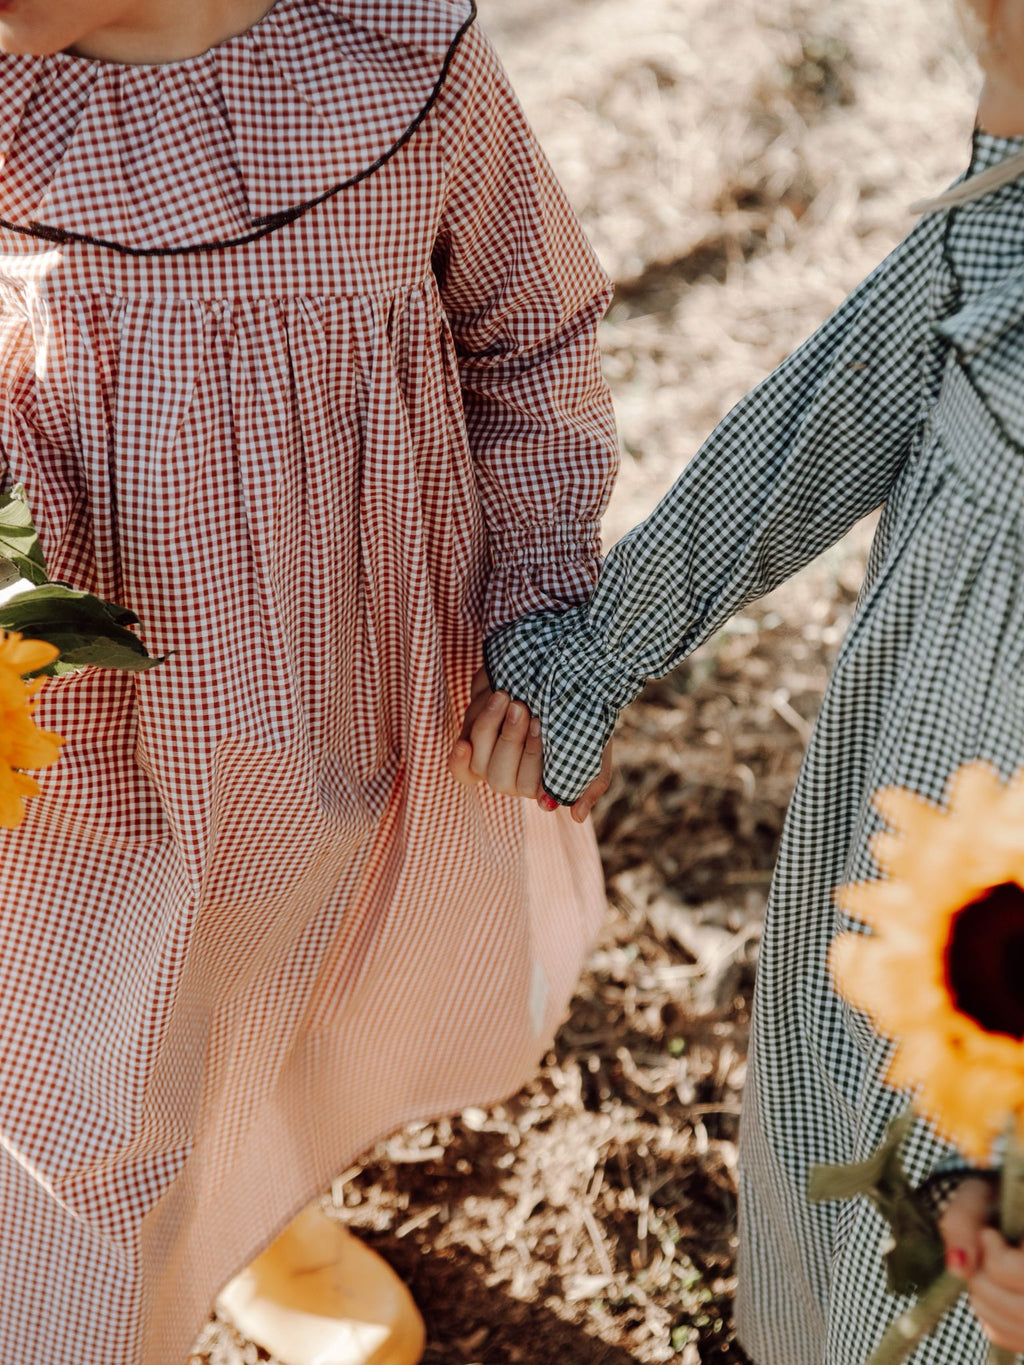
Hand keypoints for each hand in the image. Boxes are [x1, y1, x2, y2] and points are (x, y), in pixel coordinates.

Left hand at [448, 667, 612, 819]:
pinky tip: (463, 744)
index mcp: (541, 784)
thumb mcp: (595, 749)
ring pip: (479, 764)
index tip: (538, 723)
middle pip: (500, 778)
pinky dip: (459, 760)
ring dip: (488, 730)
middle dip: (510, 740)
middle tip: (521, 707)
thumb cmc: (580, 717)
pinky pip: (460, 768)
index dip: (530, 756)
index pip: (528, 785)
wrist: (554, 679)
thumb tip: (577, 816)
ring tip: (503, 697)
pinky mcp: (472, 747)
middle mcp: (513, 780)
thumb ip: (591, 783)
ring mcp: (490, 764)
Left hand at [941, 1176, 1023, 1350]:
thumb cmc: (997, 1197)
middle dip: (984, 1284)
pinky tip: (995, 1292)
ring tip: (986, 1271)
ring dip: (985, 1302)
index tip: (988, 1235)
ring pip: (1019, 1328)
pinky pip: (1017, 1340)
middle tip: (981, 1256)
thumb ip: (963, 1220)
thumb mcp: (978, 1193)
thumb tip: (957, 1267)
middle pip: (1021, 1310)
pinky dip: (994, 1322)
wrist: (1014, 1209)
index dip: (996, 1261)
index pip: (1021, 1273)